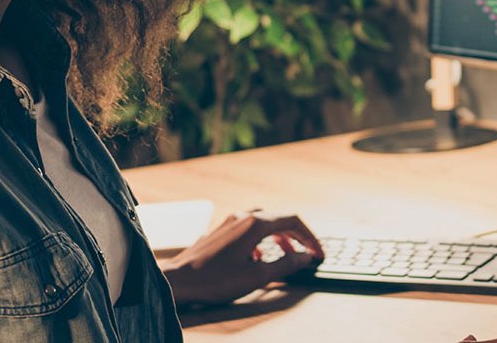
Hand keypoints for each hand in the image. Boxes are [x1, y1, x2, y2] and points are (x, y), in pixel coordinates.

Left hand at [160, 209, 323, 305]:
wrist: (178, 280)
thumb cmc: (214, 280)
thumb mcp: (258, 276)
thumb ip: (286, 264)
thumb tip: (304, 256)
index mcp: (255, 223)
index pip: (293, 220)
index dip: (310, 237)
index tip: (318, 254)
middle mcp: (242, 217)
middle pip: (279, 218)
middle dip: (296, 236)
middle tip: (306, 254)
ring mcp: (229, 222)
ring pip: (263, 222)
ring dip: (279, 237)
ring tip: (285, 256)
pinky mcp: (220, 231)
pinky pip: (248, 229)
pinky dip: (261, 240)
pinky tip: (257, 258)